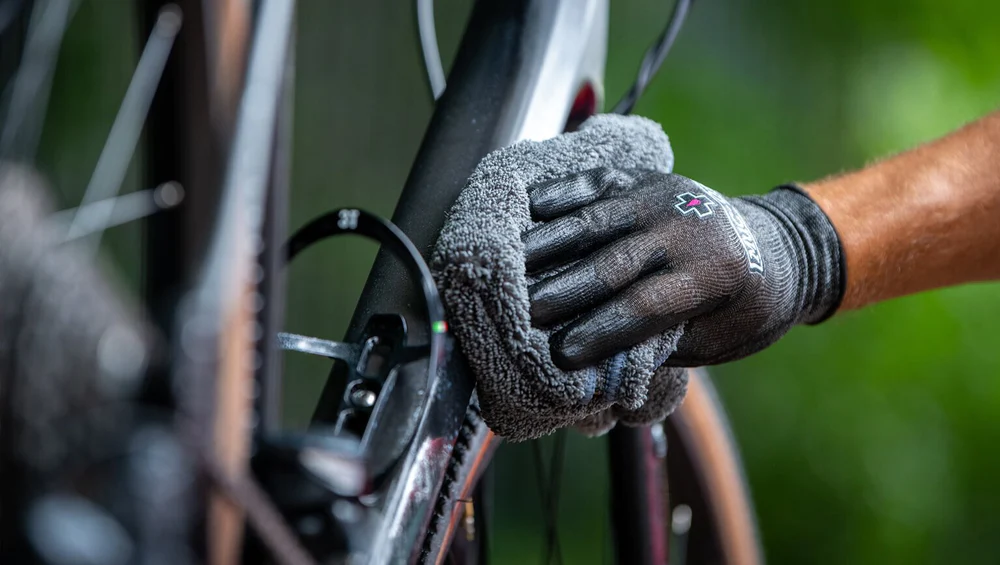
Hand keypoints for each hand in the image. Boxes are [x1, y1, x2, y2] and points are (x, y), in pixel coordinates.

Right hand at [523, 168, 843, 368]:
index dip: (599, 332)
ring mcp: (662, 196)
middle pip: (612, 263)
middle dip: (563, 290)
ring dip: (547, 244)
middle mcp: (686, 228)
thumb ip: (657, 344)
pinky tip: (526, 210)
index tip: (561, 355)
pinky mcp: (644, 178)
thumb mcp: (713, 340)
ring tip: (508, 266)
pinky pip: (594, 183)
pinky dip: (558, 196)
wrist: (778, 249)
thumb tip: (595, 360)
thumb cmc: (742, 309)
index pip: (644, 306)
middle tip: (523, 314)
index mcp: (712, 275)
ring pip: (594, 220)